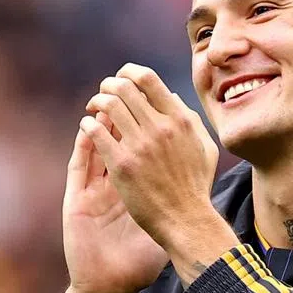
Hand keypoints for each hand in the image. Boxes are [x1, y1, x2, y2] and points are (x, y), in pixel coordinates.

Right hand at [62, 110, 168, 292]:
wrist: (113, 284)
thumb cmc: (141, 258)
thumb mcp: (163, 224)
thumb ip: (177, 202)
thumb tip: (200, 172)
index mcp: (130, 187)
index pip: (137, 147)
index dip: (146, 125)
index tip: (159, 108)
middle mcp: (109, 185)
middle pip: (115, 139)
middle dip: (121, 114)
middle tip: (132, 95)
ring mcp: (91, 192)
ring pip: (94, 146)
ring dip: (101, 122)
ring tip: (110, 103)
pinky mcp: (76, 201)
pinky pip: (79, 165)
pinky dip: (85, 145)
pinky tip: (90, 128)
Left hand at [80, 64, 220, 249]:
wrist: (186, 220)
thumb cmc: (196, 187)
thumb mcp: (204, 148)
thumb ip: (190, 120)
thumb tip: (171, 97)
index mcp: (179, 120)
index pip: (148, 79)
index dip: (129, 72)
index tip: (121, 78)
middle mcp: (159, 127)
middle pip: (124, 87)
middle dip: (108, 85)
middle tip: (102, 93)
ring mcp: (140, 145)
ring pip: (108, 105)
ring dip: (96, 102)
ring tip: (93, 109)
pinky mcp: (122, 164)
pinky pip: (97, 132)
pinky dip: (88, 124)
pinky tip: (87, 127)